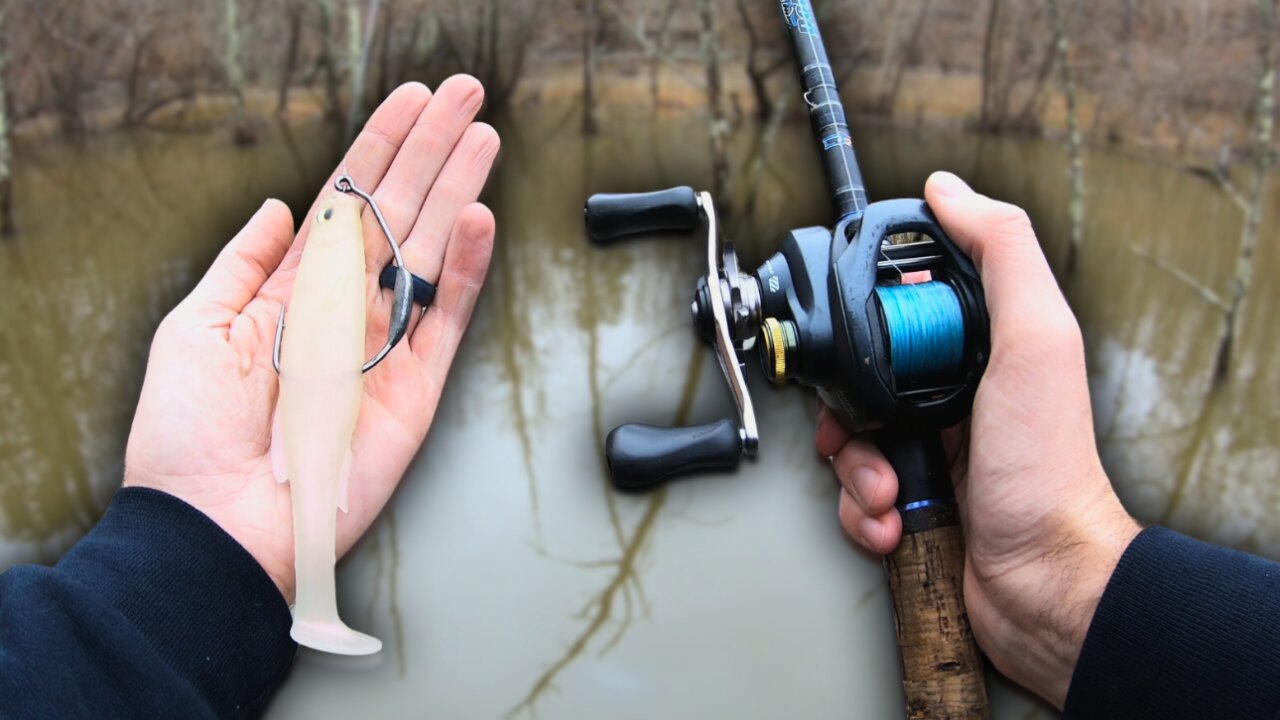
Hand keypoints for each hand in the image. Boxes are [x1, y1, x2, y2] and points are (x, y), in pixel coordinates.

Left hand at [123, 77, 498, 602]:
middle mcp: (344, 311)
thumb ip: (241, 265)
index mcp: (291, 292)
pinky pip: (447, 320)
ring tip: (482, 136)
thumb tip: (276, 209)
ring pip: (430, 252)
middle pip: (398, 212)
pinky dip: (467, 270)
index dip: (378, 147)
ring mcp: (384, 348)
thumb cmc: (189, 439)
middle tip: (464, 96)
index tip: (407, 101)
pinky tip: (479, 218)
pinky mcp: (415, 391)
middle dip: (431, 149)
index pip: (343, 201)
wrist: (217, 524)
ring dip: (457, 189)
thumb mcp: (193, 330)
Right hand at [817, 172, 1139, 706]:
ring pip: (846, 441)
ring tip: (891, 489)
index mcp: (979, 351)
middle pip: (857, 380)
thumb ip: (1000, 253)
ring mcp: (928, 453)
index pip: (895, 312)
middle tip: (866, 429)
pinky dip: (862, 514)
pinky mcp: (909, 504)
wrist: (1043, 581)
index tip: (861, 342)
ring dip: (855, 472)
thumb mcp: (1035, 339)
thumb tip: (949, 188)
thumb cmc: (1048, 469)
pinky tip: (895, 522)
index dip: (867, 323)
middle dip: (848, 413)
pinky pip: (851, 497)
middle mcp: (950, 398)